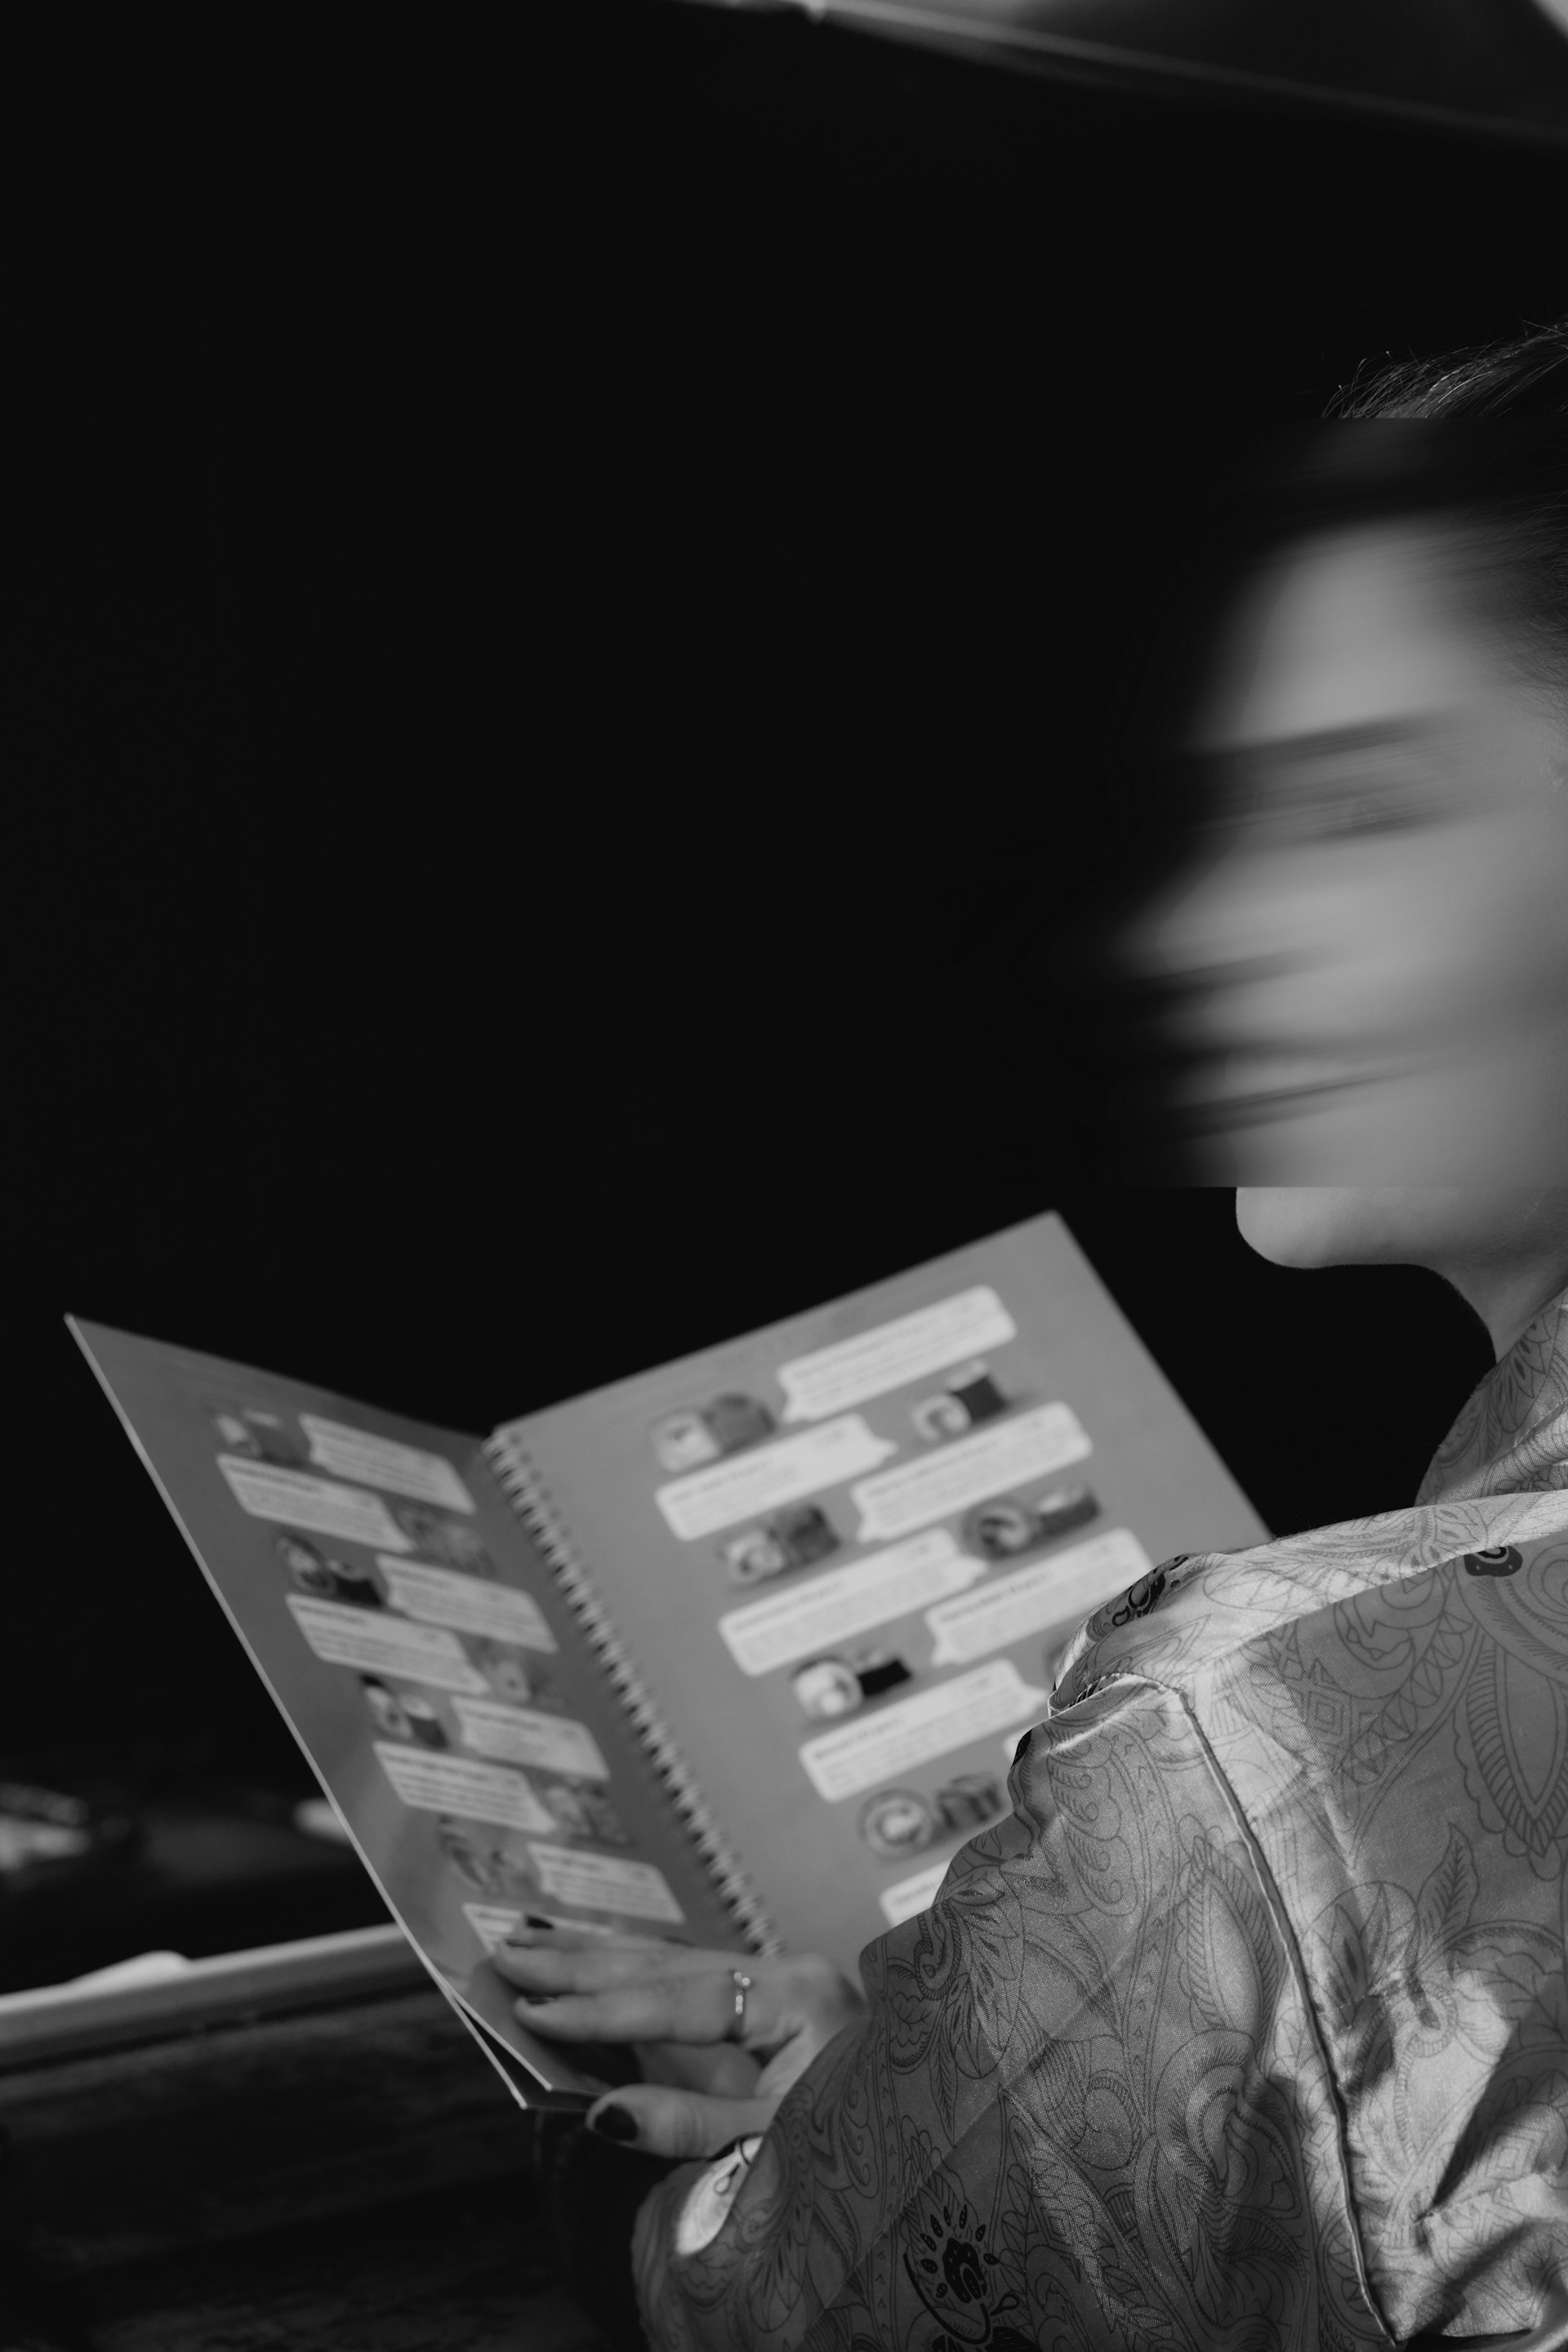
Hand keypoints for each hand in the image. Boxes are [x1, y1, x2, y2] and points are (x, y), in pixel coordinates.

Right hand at [492, 1919, 865, 2158]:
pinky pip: (678, 1983)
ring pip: (665, 1963)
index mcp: (799, 1997)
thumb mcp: (774, 2149)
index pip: (679, 1996)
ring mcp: (772, 1984)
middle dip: (580, 1964)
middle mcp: (785, 1975)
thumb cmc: (857, 2156)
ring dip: (592, 1958)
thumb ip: (691, 2126)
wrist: (917, 2161)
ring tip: (526, 1943)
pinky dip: (623, 1976)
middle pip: (665, 1962)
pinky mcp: (757, 2005)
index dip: (602, 2009)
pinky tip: (583, 1962)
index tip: (534, 2011)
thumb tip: (603, 2113)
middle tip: (505, 1954)